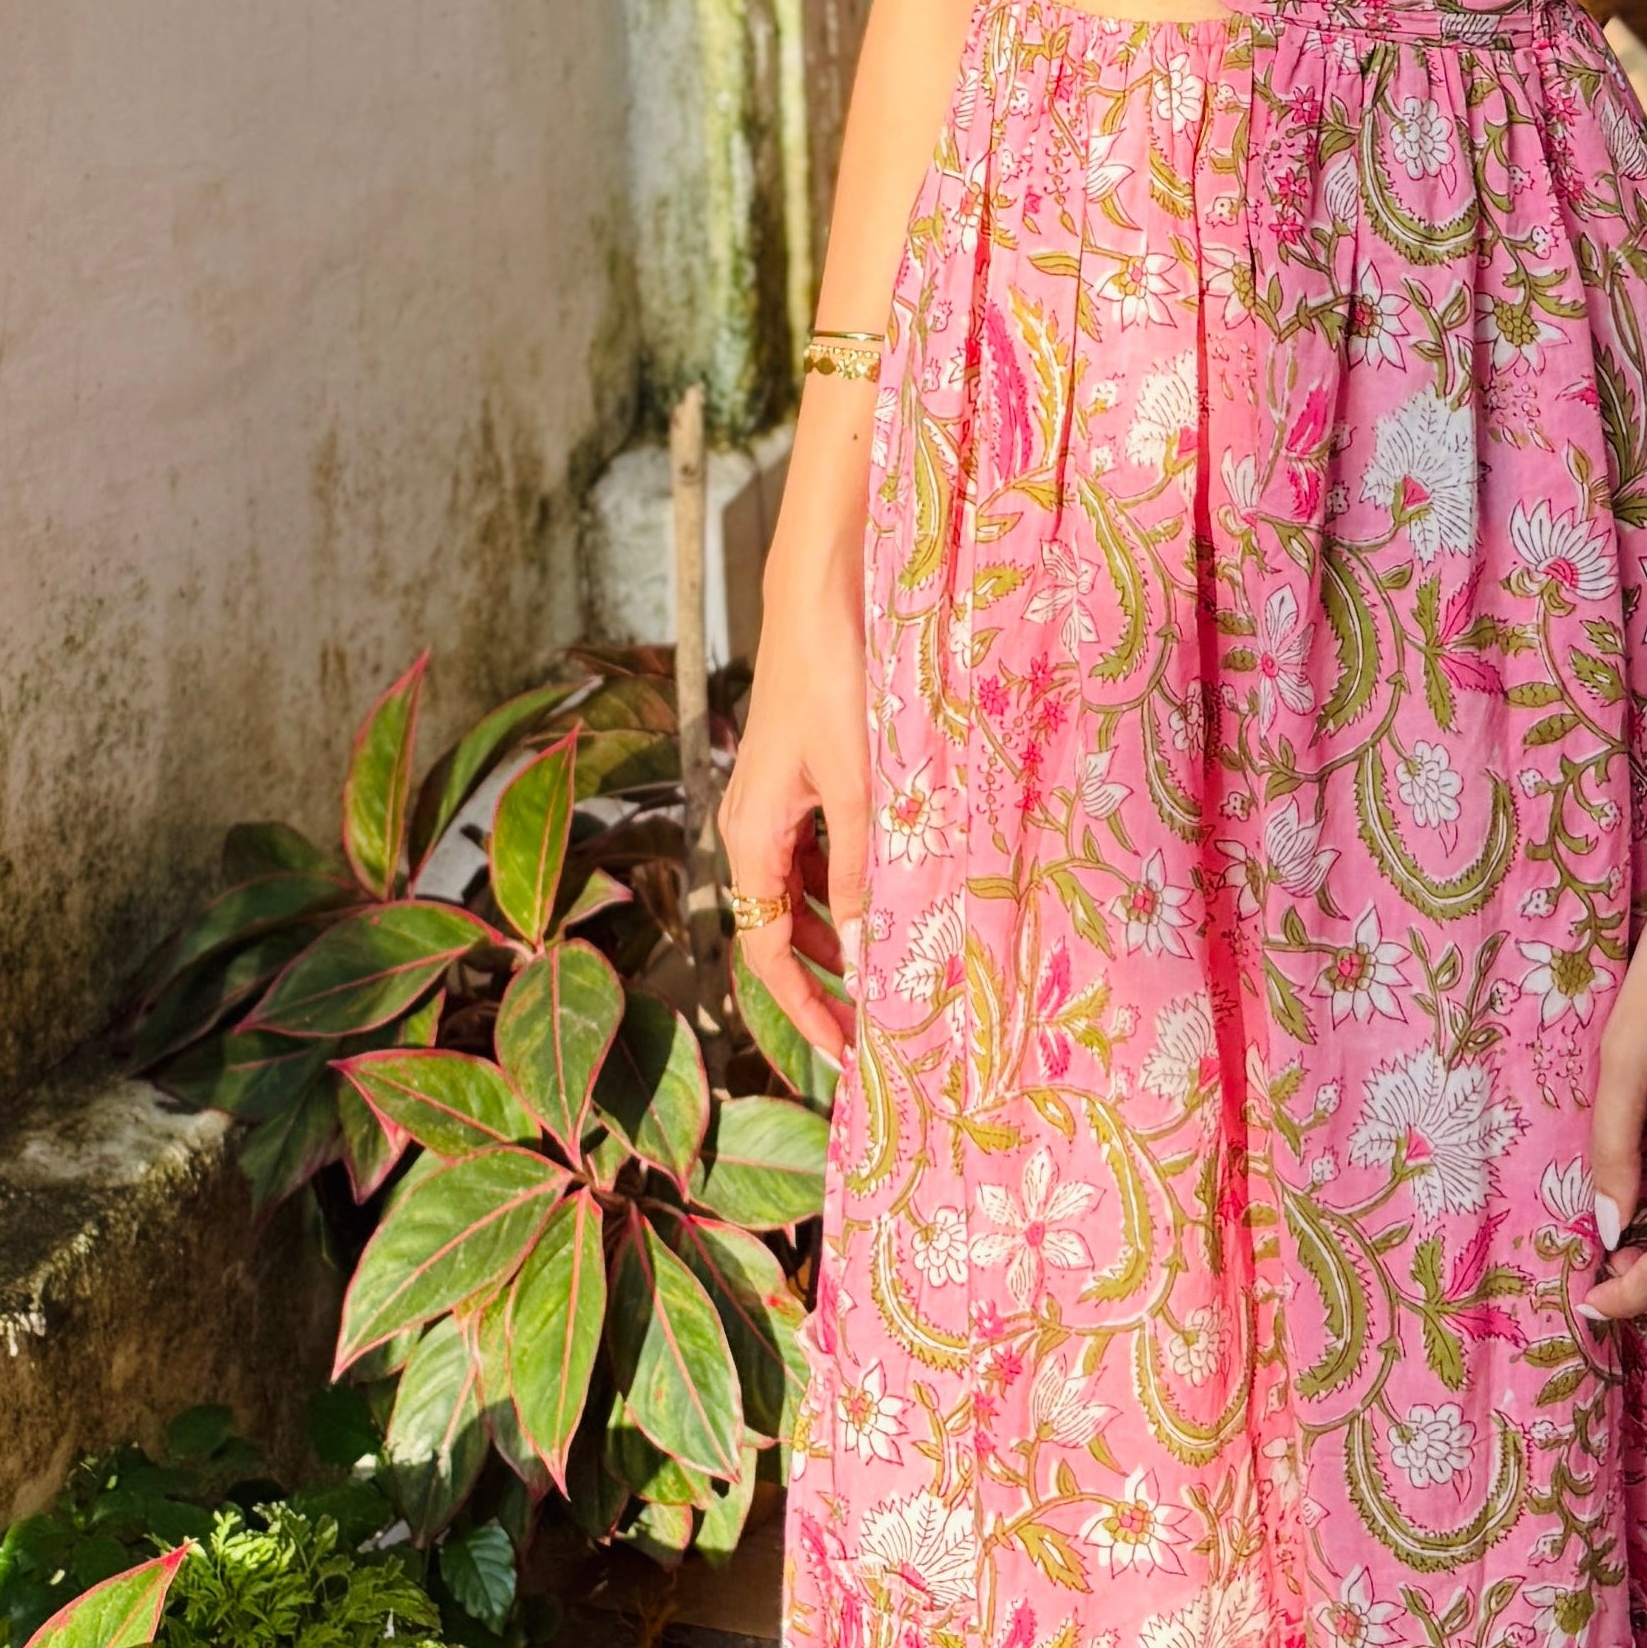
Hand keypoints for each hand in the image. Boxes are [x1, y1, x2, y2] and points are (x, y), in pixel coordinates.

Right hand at [718, 529, 868, 1066]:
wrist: (824, 593)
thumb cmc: (837, 682)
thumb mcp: (857, 789)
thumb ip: (859, 875)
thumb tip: (861, 958)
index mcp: (751, 837)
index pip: (766, 954)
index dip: (802, 1010)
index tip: (844, 1054)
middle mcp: (753, 825)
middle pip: (782, 927)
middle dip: (826, 976)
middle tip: (881, 1020)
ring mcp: (777, 797)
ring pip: (805, 888)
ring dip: (843, 928)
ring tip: (895, 963)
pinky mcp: (803, 771)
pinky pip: (820, 846)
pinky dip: (852, 878)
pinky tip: (894, 886)